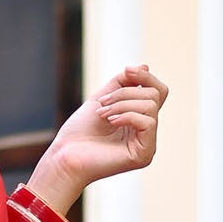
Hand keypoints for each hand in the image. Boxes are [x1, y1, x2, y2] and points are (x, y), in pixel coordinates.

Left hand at [28, 63, 168, 213]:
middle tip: (103, 104)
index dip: (145, 77)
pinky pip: (148, 123)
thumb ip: (123, 82)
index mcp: (138, 119)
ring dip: (122, 104)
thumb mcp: (103, 98)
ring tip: (102, 114)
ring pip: (150, 107)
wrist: (65, 155)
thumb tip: (145, 66)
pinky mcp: (144, 155)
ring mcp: (147, 144)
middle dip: (126, 93)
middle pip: (154, 95)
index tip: (126, 71)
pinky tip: (110, 122)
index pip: (157, 92)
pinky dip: (127, 116)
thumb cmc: (80, 131)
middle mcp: (146, 132)